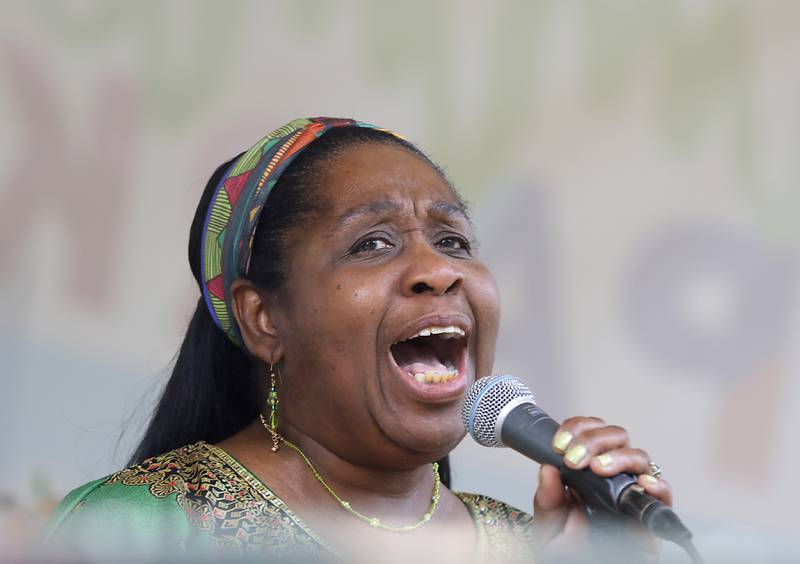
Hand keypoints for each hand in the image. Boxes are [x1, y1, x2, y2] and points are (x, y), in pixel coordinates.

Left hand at [531, 416, 672, 560]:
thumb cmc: (566, 548)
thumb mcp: (548, 522)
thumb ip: (547, 497)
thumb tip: (547, 469)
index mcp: (585, 471)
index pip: (589, 432)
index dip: (576, 429)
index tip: (559, 444)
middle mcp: (610, 477)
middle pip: (616, 437)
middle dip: (594, 439)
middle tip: (575, 457)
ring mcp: (631, 492)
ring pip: (639, 457)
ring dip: (619, 456)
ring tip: (599, 467)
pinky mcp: (649, 516)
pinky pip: (663, 493)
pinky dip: (656, 484)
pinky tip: (641, 483)